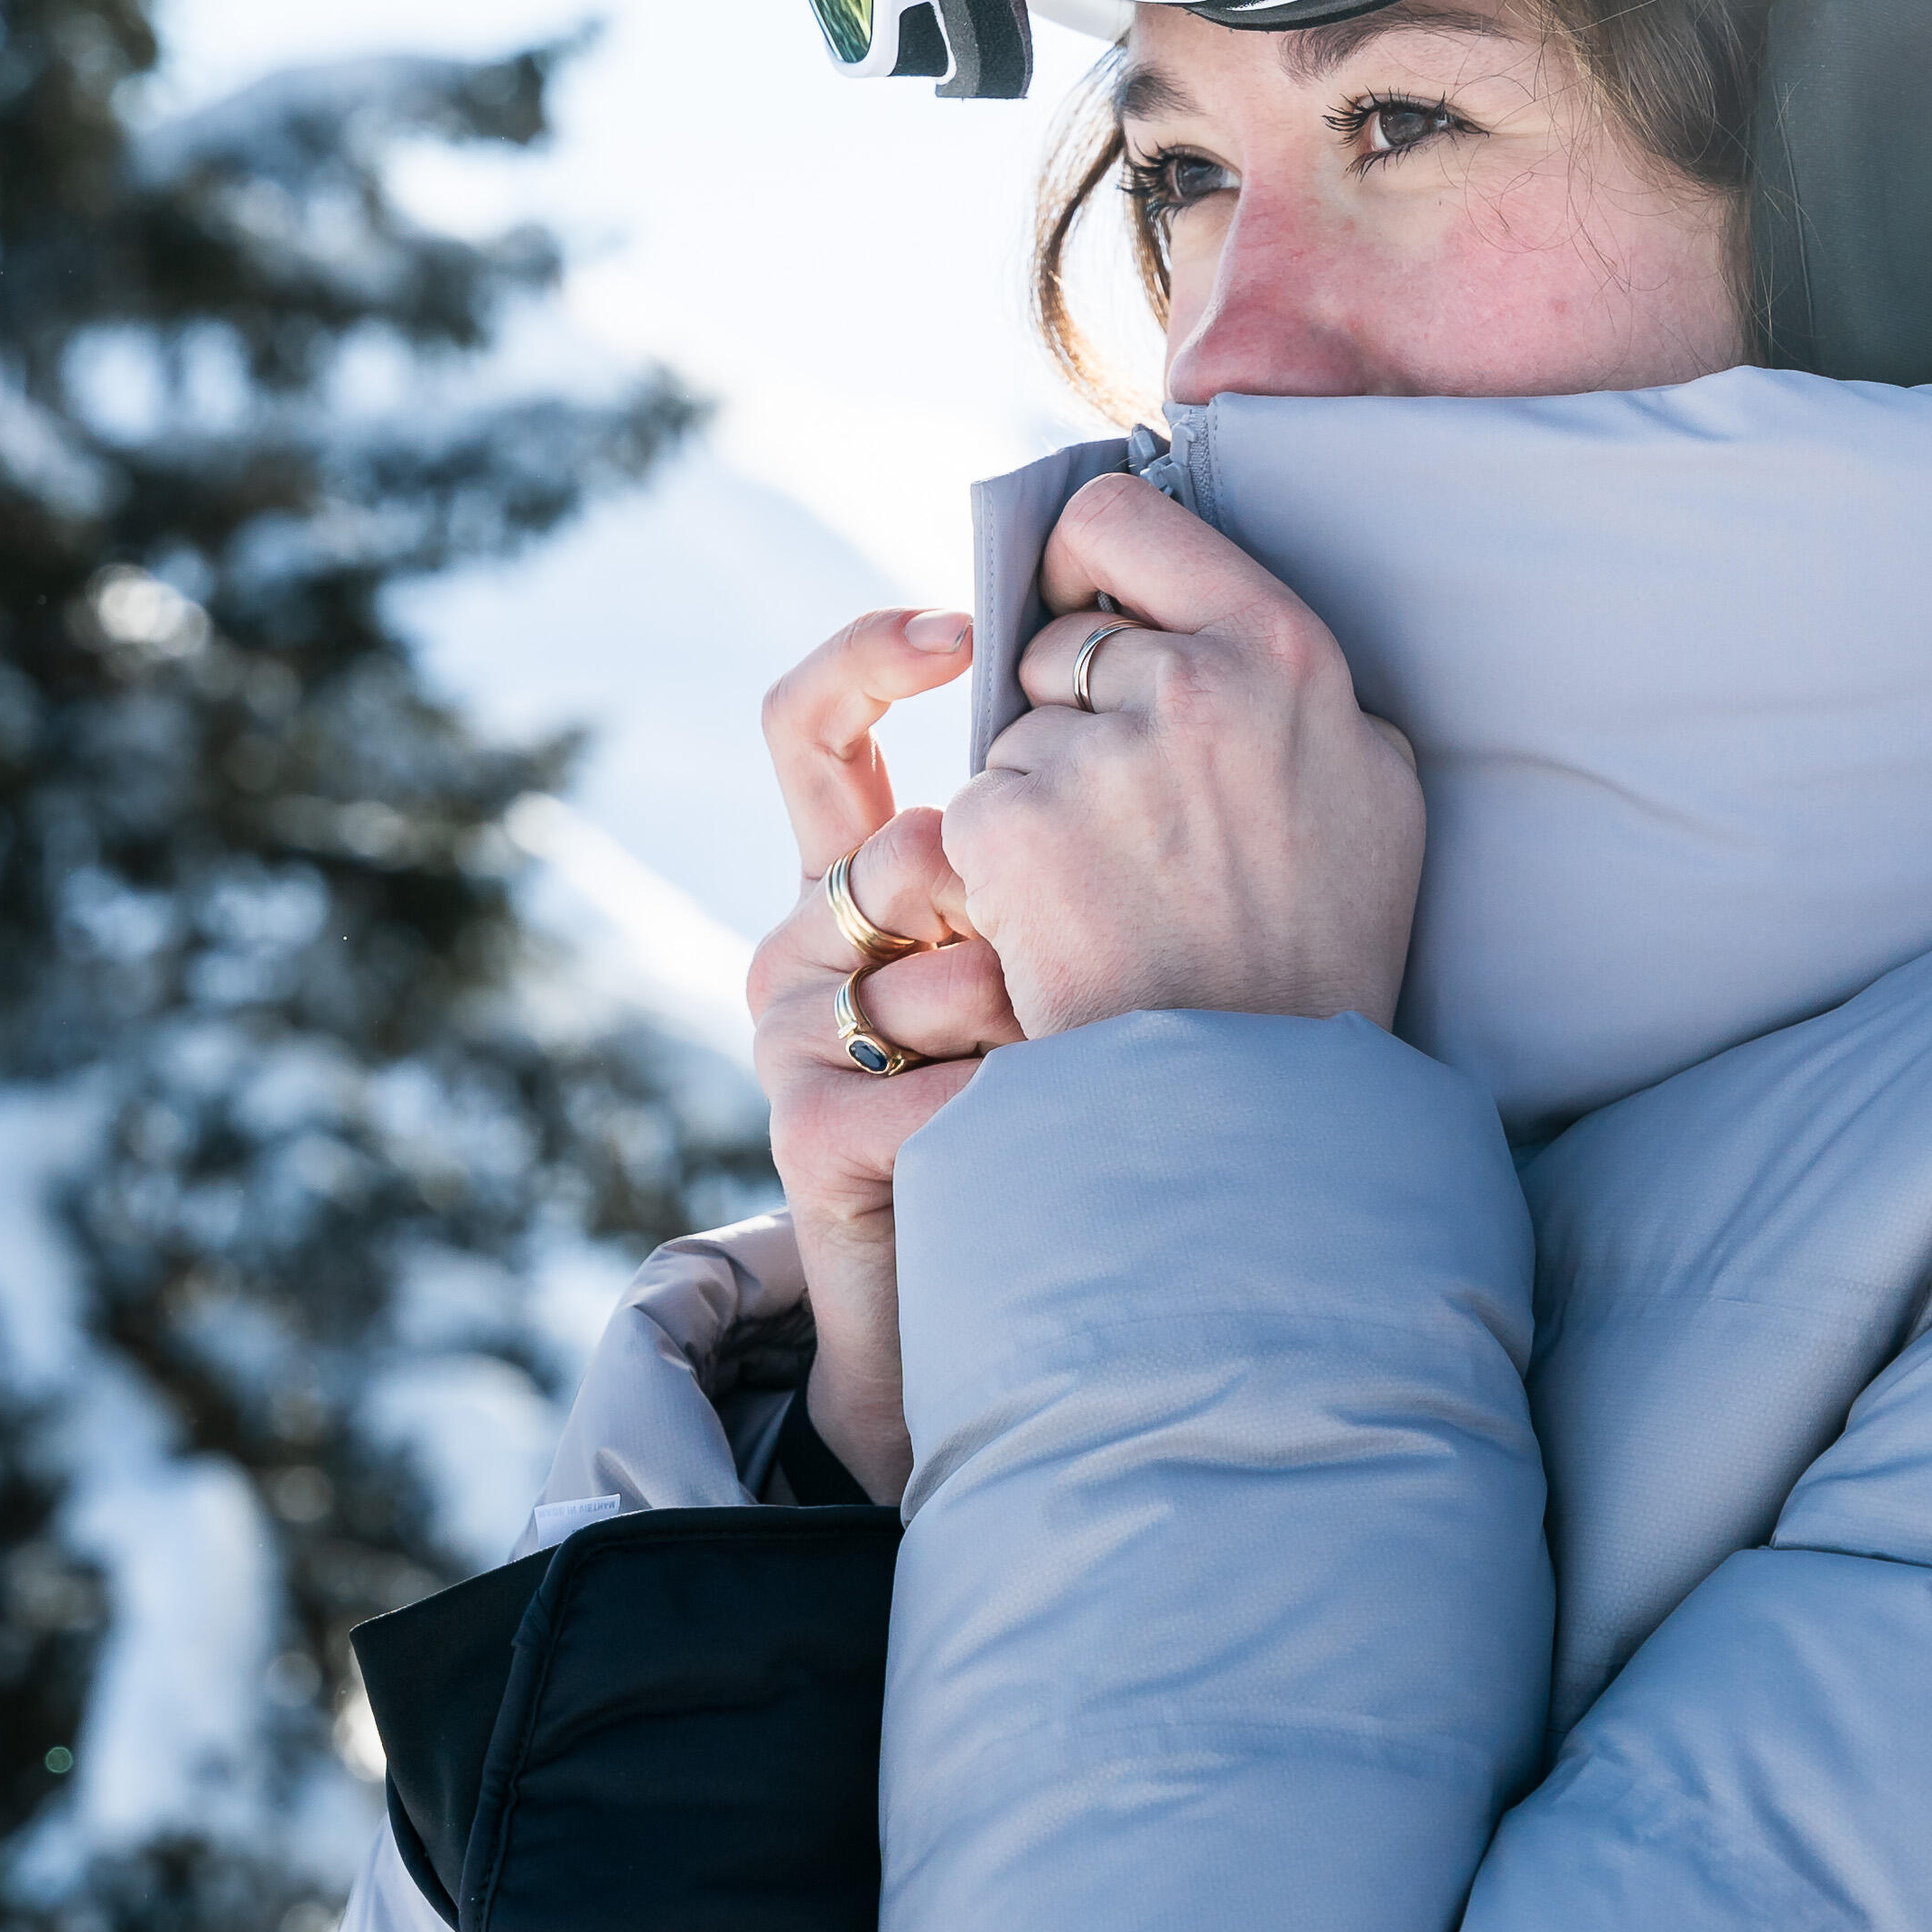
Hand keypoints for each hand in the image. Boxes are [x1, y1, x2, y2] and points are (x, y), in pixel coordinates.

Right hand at [748, 609, 1026, 1495]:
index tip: (959, 626)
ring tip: (1090, 1085)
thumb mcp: (1070, 947)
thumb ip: (1067, 837)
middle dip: (1030, 914)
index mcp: (858, 883)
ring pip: (949, 968)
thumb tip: (1139, 690)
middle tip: (1093, 991)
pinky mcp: (809, 1133)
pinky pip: (948, 1081)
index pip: (811, 728)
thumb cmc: (1067, 1108)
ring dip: (1048, 1027)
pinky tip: (1068, 1141)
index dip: (865, 656)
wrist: (1023, 1305)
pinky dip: (1032, 1114)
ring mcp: (792, 1041)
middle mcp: (800, 946)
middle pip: (911, 850)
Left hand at [943, 474, 1422, 1038]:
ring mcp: (1095, 755)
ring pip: (1012, 735)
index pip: (1120, 516)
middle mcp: (1193, 683)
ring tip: (1115, 897)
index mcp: (1285, 650)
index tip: (1086, 622)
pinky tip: (1065, 932)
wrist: (1255, 1108)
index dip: (1082, 566)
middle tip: (1134, 827)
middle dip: (1072, 717)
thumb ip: (1294, 686)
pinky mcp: (1011, 828)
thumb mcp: (1373, 793)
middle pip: (1059, 642)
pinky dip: (997, 873)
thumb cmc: (1320, 957)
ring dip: (1038, 804)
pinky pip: (972, 812)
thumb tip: (1212, 609)